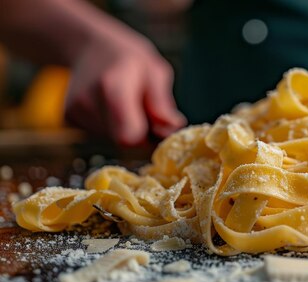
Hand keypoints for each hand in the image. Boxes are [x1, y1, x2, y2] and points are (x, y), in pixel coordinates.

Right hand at [64, 26, 186, 145]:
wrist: (89, 46)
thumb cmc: (129, 58)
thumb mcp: (155, 71)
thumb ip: (161, 103)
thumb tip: (173, 127)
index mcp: (112, 86)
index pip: (129, 137)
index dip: (149, 138)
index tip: (159, 127)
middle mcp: (87, 101)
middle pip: (122, 141)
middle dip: (141, 135)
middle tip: (146, 111)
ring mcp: (73, 111)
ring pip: (111, 140)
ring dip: (126, 129)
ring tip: (127, 103)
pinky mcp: (67, 118)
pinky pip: (100, 135)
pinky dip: (112, 127)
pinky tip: (112, 107)